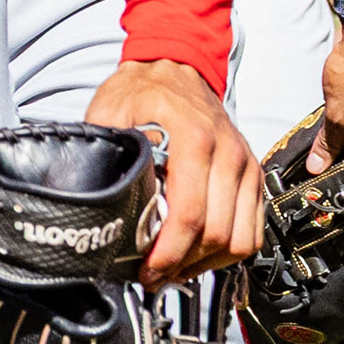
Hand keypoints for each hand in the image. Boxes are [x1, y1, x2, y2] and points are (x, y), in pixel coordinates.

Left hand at [82, 58, 264, 282]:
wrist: (175, 66)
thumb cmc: (142, 90)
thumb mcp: (110, 115)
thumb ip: (105, 157)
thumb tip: (89, 201)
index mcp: (194, 139)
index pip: (190, 215)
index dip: (168, 253)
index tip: (146, 270)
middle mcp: (228, 154)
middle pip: (218, 234)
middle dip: (184, 265)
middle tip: (154, 277)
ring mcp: (245, 165)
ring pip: (241, 239)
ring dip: (207, 264)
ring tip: (174, 271)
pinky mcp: (253, 175)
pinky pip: (253, 229)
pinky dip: (229, 251)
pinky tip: (198, 256)